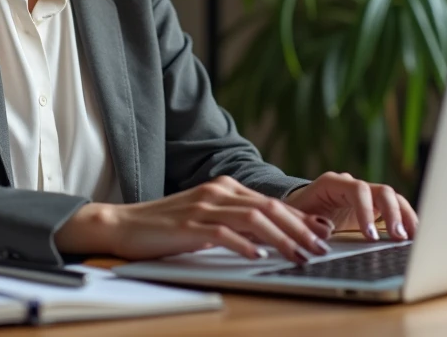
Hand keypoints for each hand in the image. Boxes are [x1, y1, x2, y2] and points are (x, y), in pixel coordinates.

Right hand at [55, 176, 333, 263]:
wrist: (123, 225)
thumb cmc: (167, 227)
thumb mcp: (208, 220)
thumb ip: (237, 224)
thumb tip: (272, 239)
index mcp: (225, 187)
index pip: (271, 202)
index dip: (300, 219)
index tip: (323, 234)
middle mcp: (218, 192)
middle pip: (269, 208)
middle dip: (299, 229)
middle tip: (320, 248)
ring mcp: (203, 206)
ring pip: (253, 219)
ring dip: (281, 238)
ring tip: (299, 255)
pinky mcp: (189, 224)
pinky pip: (223, 233)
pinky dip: (244, 246)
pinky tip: (259, 258)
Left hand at [283, 172, 417, 242]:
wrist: (298, 210)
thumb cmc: (295, 213)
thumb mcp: (296, 218)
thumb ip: (308, 222)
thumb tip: (328, 230)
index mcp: (332, 183)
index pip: (357, 189)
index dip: (366, 211)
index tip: (370, 235)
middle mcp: (352, 185)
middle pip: (381, 191)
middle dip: (392, 213)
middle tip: (397, 237)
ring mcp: (365, 195)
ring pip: (393, 198)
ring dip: (404, 217)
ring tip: (412, 239)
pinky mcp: (374, 208)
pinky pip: (395, 209)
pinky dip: (406, 221)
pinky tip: (413, 238)